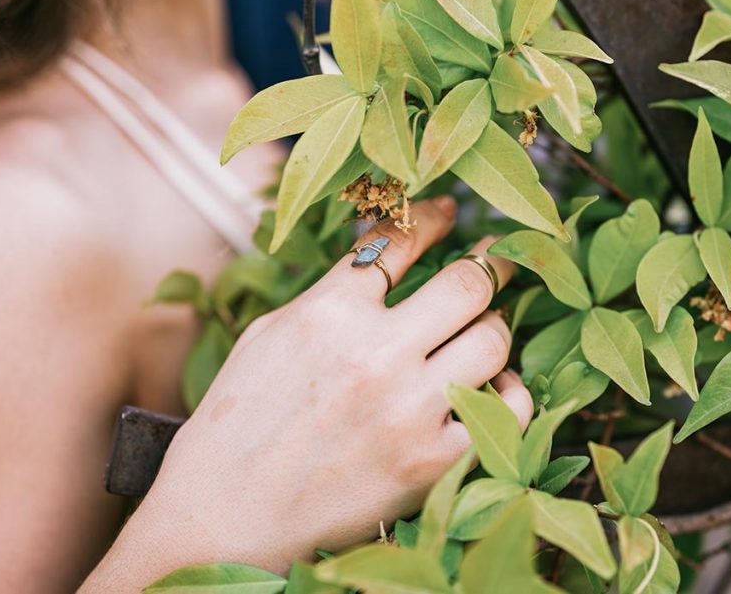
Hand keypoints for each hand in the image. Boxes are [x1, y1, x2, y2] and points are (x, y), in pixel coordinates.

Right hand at [142, 196, 531, 572]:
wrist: (223, 518)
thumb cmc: (237, 424)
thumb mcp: (270, 335)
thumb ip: (330, 293)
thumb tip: (385, 253)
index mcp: (327, 314)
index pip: (400, 242)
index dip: (433, 218)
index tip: (449, 212)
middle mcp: (374, 355)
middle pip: (468, 282)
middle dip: (489, 264)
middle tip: (497, 258)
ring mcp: (408, 410)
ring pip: (494, 338)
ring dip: (492, 326)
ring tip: (481, 327)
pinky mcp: (432, 463)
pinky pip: (507, 410)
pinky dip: (507, 392)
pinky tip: (491, 385)